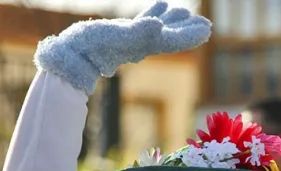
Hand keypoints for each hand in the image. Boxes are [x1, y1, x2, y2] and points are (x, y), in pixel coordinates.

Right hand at [35, 1, 210, 94]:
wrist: (72, 55)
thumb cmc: (93, 45)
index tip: (208, 28)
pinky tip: (160, 5)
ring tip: (186, 13)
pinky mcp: (121, 33)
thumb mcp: (118, 35)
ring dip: (174, 21)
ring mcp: (133, 39)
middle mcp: (144, 43)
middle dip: (189, 30)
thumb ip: (140, 31)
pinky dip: (154, 13)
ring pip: (159, 28)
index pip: (175, 40)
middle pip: (172, 36)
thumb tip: (159, 25)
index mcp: (147, 44)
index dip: (192, 34)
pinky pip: (143, 22)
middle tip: (205, 24)